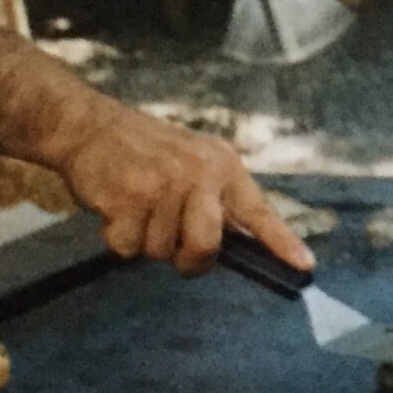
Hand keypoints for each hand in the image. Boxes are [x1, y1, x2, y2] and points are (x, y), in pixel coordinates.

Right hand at [55, 100, 314, 277]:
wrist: (88, 126)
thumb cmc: (142, 152)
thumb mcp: (191, 160)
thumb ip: (212, 198)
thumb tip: (228, 244)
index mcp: (222, 165)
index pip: (258, 210)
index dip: (281, 241)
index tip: (305, 266)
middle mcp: (199, 173)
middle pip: (207, 247)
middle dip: (189, 260)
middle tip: (172, 244)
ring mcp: (164, 185)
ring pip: (161, 253)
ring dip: (144, 241)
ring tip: (135, 204)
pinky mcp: (129, 198)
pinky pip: (128, 249)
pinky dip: (117, 239)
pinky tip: (115, 207)